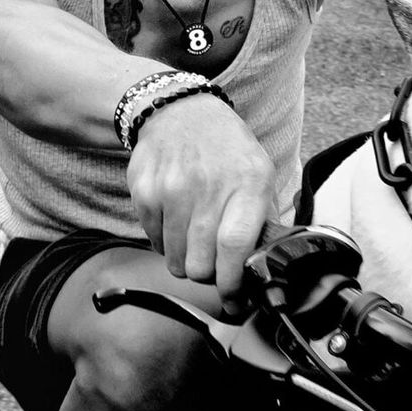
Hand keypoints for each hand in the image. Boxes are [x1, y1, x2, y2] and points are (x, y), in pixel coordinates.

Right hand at [125, 94, 275, 313]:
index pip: (235, 248)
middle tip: (215, 267)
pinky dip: (167, 243)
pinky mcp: (145, 193)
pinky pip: (155, 242)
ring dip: (187, 261)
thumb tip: (266, 265)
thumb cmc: (226, 148)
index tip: (236, 298)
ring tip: (196, 240)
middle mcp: (208, 187)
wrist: (179, 111)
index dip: (233, 282)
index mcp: (247, 183)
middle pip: (201, 265)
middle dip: (209, 276)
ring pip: (176, 260)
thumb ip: (263, 217)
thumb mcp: (260, 172)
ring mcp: (172, 191)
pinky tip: (177, 221)